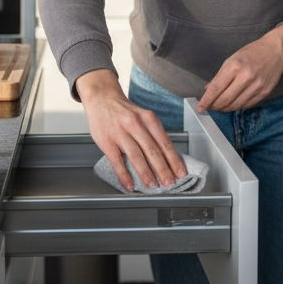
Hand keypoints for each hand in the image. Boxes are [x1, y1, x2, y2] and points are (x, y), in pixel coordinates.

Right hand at [76, 69, 187, 190]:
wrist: (102, 98)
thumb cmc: (125, 111)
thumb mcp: (143, 117)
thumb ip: (153, 134)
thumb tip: (167, 158)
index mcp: (148, 119)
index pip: (164, 143)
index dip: (174, 160)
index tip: (180, 172)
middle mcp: (135, 124)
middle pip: (152, 151)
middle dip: (163, 170)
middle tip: (169, 183)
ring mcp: (120, 133)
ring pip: (136, 156)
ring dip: (146, 173)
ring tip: (152, 185)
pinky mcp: (107, 141)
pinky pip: (117, 161)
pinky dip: (124, 175)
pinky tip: (130, 184)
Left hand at [198, 25, 282, 111]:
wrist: (275, 51)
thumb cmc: (252, 53)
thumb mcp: (232, 59)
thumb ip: (220, 76)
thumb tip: (208, 90)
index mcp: (234, 66)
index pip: (216, 88)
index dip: (206, 100)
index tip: (201, 107)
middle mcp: (246, 77)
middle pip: (225, 100)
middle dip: (215, 106)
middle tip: (211, 107)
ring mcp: (256, 86)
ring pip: (236, 105)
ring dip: (225, 108)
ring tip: (221, 106)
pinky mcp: (264, 93)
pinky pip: (247, 105)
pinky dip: (237, 106)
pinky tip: (234, 103)